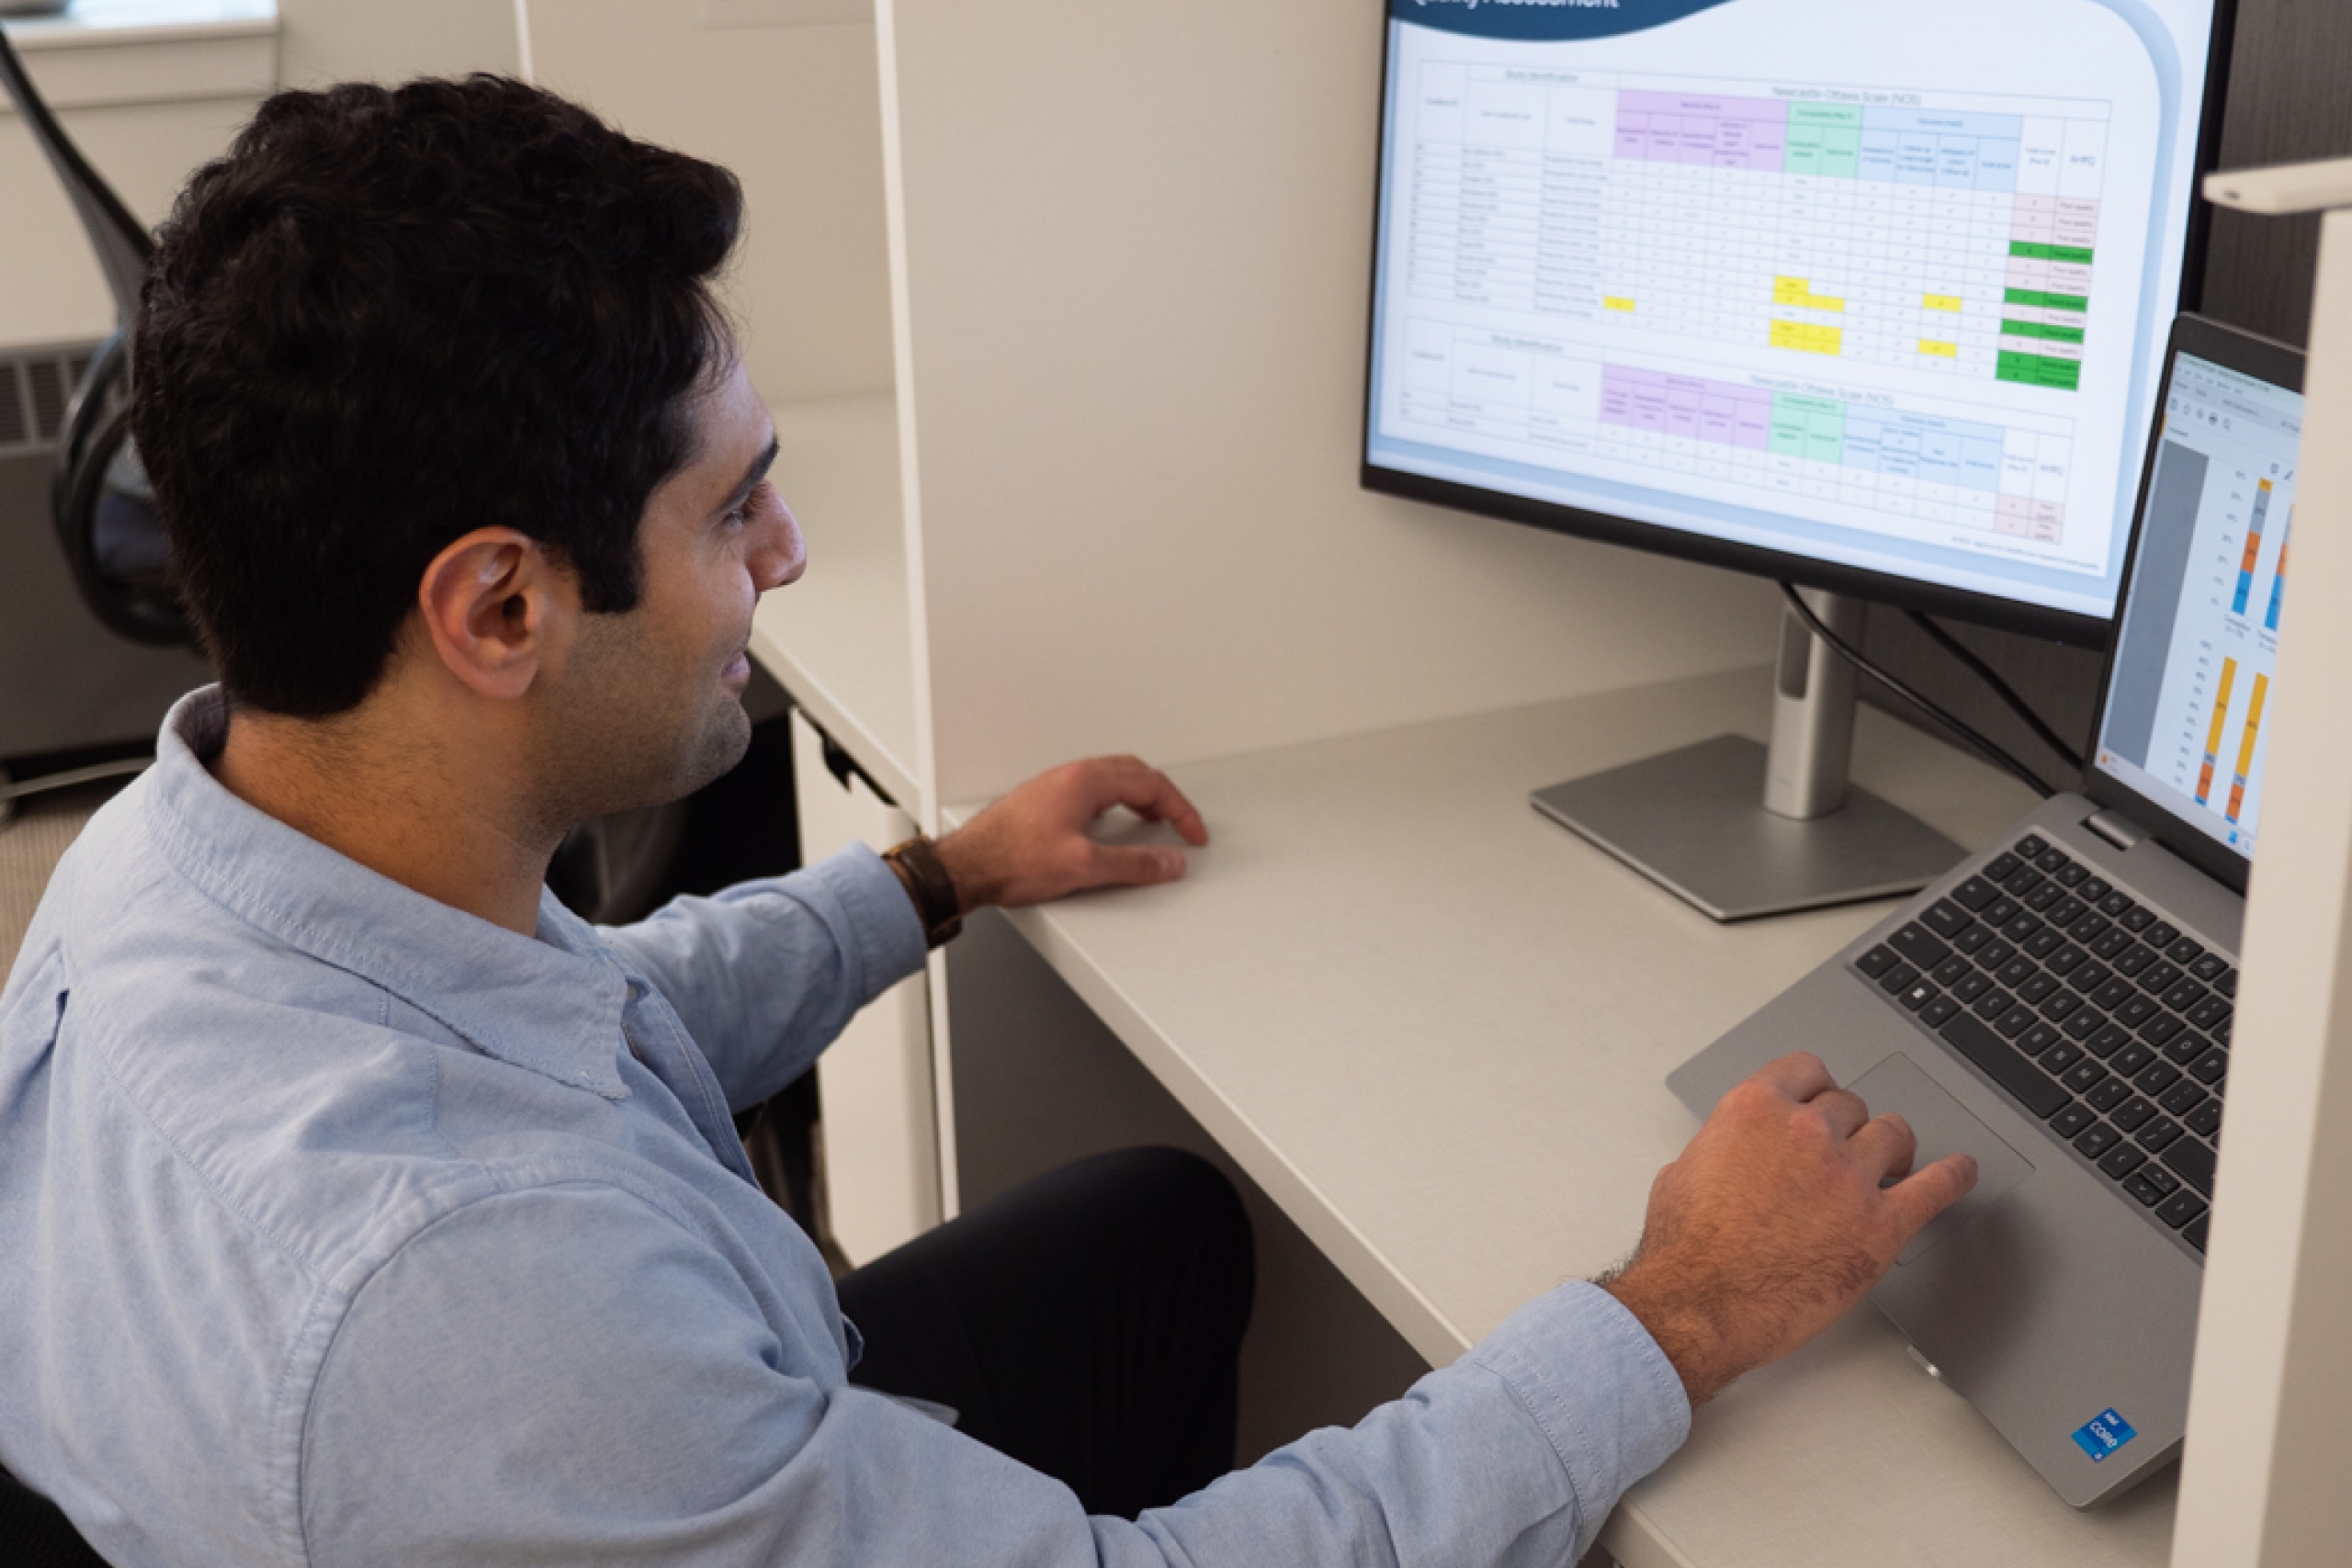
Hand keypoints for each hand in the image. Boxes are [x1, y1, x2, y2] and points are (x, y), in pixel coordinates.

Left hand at [932, 756, 1208, 910]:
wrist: (966, 867)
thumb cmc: (1011, 861)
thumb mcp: (1083, 867)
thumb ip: (1133, 864)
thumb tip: (1169, 861)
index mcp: (1086, 782)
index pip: (1151, 784)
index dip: (1181, 810)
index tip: (1193, 834)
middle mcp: (1071, 776)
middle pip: (1134, 774)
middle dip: (1164, 798)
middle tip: (1179, 826)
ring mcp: (1055, 786)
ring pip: (1113, 779)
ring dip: (1140, 798)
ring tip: (1154, 823)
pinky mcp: (1044, 801)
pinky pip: (1093, 790)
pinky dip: (1117, 802)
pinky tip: (1112, 825)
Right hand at [1599, 1051, 1976, 1406]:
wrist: (1699, 1305)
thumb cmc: (1685, 1250)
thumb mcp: (1683, 1171)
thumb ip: (1724, 1146)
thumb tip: (1738, 1152)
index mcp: (1755, 1109)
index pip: (1808, 1069)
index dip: (1816, 1089)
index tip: (1821, 1101)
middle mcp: (1806, 1132)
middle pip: (1850, 1104)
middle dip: (1846, 1128)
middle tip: (1841, 1152)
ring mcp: (1848, 1176)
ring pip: (1893, 1133)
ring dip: (1889, 1149)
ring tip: (1888, 1166)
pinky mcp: (1881, 1225)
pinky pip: (1936, 1186)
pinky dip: (1954, 1176)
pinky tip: (1960, 1172)